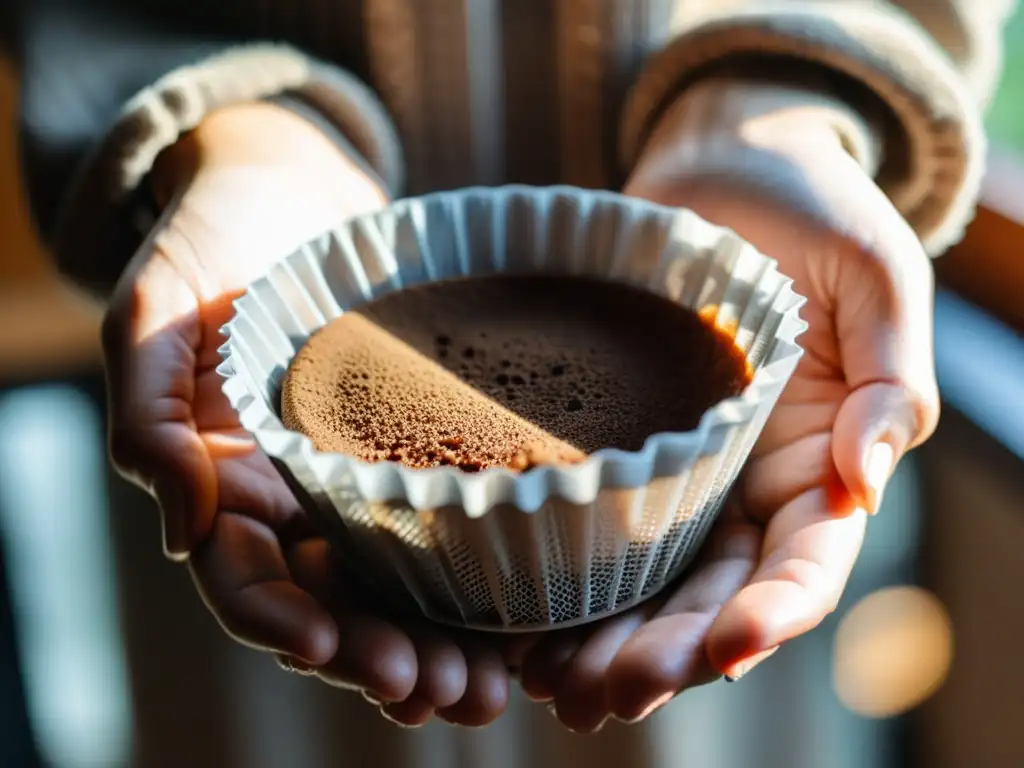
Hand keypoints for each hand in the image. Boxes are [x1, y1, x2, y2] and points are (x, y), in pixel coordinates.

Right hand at [102, 103, 512, 726]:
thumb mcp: (154, 312)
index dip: (283, 620)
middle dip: (381, 655)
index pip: (246, 579)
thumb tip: (182, 523)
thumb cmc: (209, 239)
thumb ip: (148, 412)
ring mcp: (356, 479)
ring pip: (396, 583)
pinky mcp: (415, 446)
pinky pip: (446, 519)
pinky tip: (523, 614)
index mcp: (224, 483)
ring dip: (438, 642)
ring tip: (491, 684)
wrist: (286, 186)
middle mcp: (294, 500)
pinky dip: (478, 575)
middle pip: (333, 602)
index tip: (332, 645)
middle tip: (444, 694)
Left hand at [518, 78, 939, 730]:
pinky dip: (559, 572)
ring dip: (606, 637)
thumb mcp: (879, 277)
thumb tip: (867, 478)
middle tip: (607, 694)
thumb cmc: (816, 207)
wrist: (728, 163)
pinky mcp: (613, 436)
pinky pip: (588, 514)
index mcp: (821, 458)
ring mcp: (676, 465)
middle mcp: (745, 480)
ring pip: (645, 575)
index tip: (728, 646)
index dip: (772, 611)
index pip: (804, 560)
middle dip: (667, 651)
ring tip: (554, 684)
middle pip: (711, 592)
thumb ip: (891, 382)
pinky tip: (518, 615)